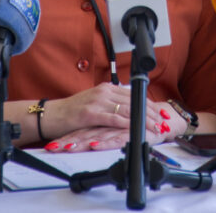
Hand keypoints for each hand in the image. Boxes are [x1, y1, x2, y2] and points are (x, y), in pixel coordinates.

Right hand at [40, 83, 172, 148]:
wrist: (51, 115)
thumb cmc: (72, 112)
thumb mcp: (94, 103)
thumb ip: (110, 104)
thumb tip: (126, 110)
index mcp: (106, 88)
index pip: (133, 95)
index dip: (149, 104)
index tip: (161, 111)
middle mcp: (104, 92)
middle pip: (133, 101)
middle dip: (151, 111)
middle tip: (164, 120)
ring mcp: (97, 102)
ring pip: (126, 109)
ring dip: (143, 118)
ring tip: (155, 126)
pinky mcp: (90, 113)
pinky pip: (112, 118)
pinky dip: (126, 123)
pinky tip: (136, 127)